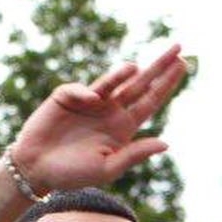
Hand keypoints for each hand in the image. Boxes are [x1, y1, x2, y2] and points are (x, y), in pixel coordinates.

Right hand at [11, 44, 188, 191]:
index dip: (167, 84)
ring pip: (113, 81)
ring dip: (125, 73)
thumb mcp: (107, 168)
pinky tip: (89, 101)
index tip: (183, 64)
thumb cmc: (73, 174)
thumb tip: (166, 142)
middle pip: (140, 84)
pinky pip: (82, 89)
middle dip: (159, 66)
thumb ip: (134, 154)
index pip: (151, 101)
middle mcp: (110, 110)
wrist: (37, 169)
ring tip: (137, 68)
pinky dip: (87, 92)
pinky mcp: (67, 96)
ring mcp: (90, 101)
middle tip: (179, 47)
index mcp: (123, 127)